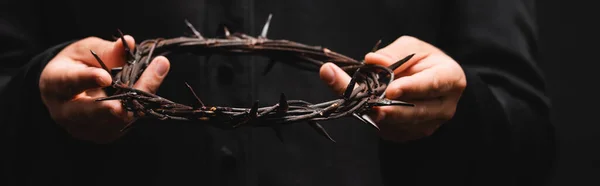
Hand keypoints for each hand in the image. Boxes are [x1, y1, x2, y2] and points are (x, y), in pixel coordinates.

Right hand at [40, 36, 170, 143]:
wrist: (69, 90)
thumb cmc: (76, 65)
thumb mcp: (86, 51)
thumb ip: (107, 50)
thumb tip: (131, 43)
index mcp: (55, 84)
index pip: (70, 83)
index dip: (87, 80)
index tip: (106, 77)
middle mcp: (65, 112)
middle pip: (90, 112)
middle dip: (111, 107)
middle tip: (132, 98)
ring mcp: (84, 128)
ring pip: (112, 121)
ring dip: (135, 104)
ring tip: (155, 78)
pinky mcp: (103, 135)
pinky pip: (124, 125)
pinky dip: (139, 110)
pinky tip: (152, 95)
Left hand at [320, 36, 465, 142]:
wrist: (426, 78)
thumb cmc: (421, 60)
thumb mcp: (411, 47)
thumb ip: (393, 53)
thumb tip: (373, 61)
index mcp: (451, 78)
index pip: (432, 84)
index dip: (411, 88)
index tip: (391, 90)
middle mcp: (445, 105)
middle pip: (418, 111)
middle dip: (392, 110)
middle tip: (371, 106)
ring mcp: (432, 123)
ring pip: (404, 125)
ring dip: (381, 117)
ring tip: (363, 106)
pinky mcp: (414, 133)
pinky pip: (395, 133)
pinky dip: (379, 123)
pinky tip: (368, 112)